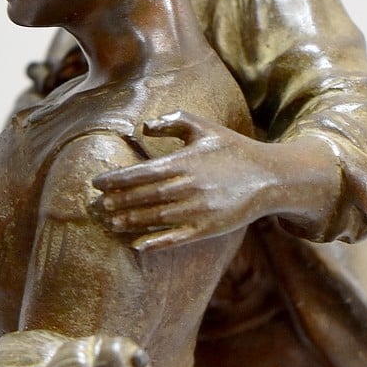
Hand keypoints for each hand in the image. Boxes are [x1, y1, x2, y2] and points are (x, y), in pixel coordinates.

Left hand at [92, 110, 340, 251]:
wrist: (269, 177)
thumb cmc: (233, 149)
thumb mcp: (204, 127)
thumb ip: (173, 121)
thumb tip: (143, 127)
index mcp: (184, 162)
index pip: (141, 173)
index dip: (116, 179)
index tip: (97, 183)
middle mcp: (188, 186)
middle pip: (143, 197)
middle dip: (117, 202)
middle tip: (97, 206)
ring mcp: (198, 210)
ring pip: (155, 218)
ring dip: (129, 221)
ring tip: (110, 222)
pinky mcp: (208, 228)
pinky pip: (176, 238)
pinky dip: (155, 242)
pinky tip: (138, 245)